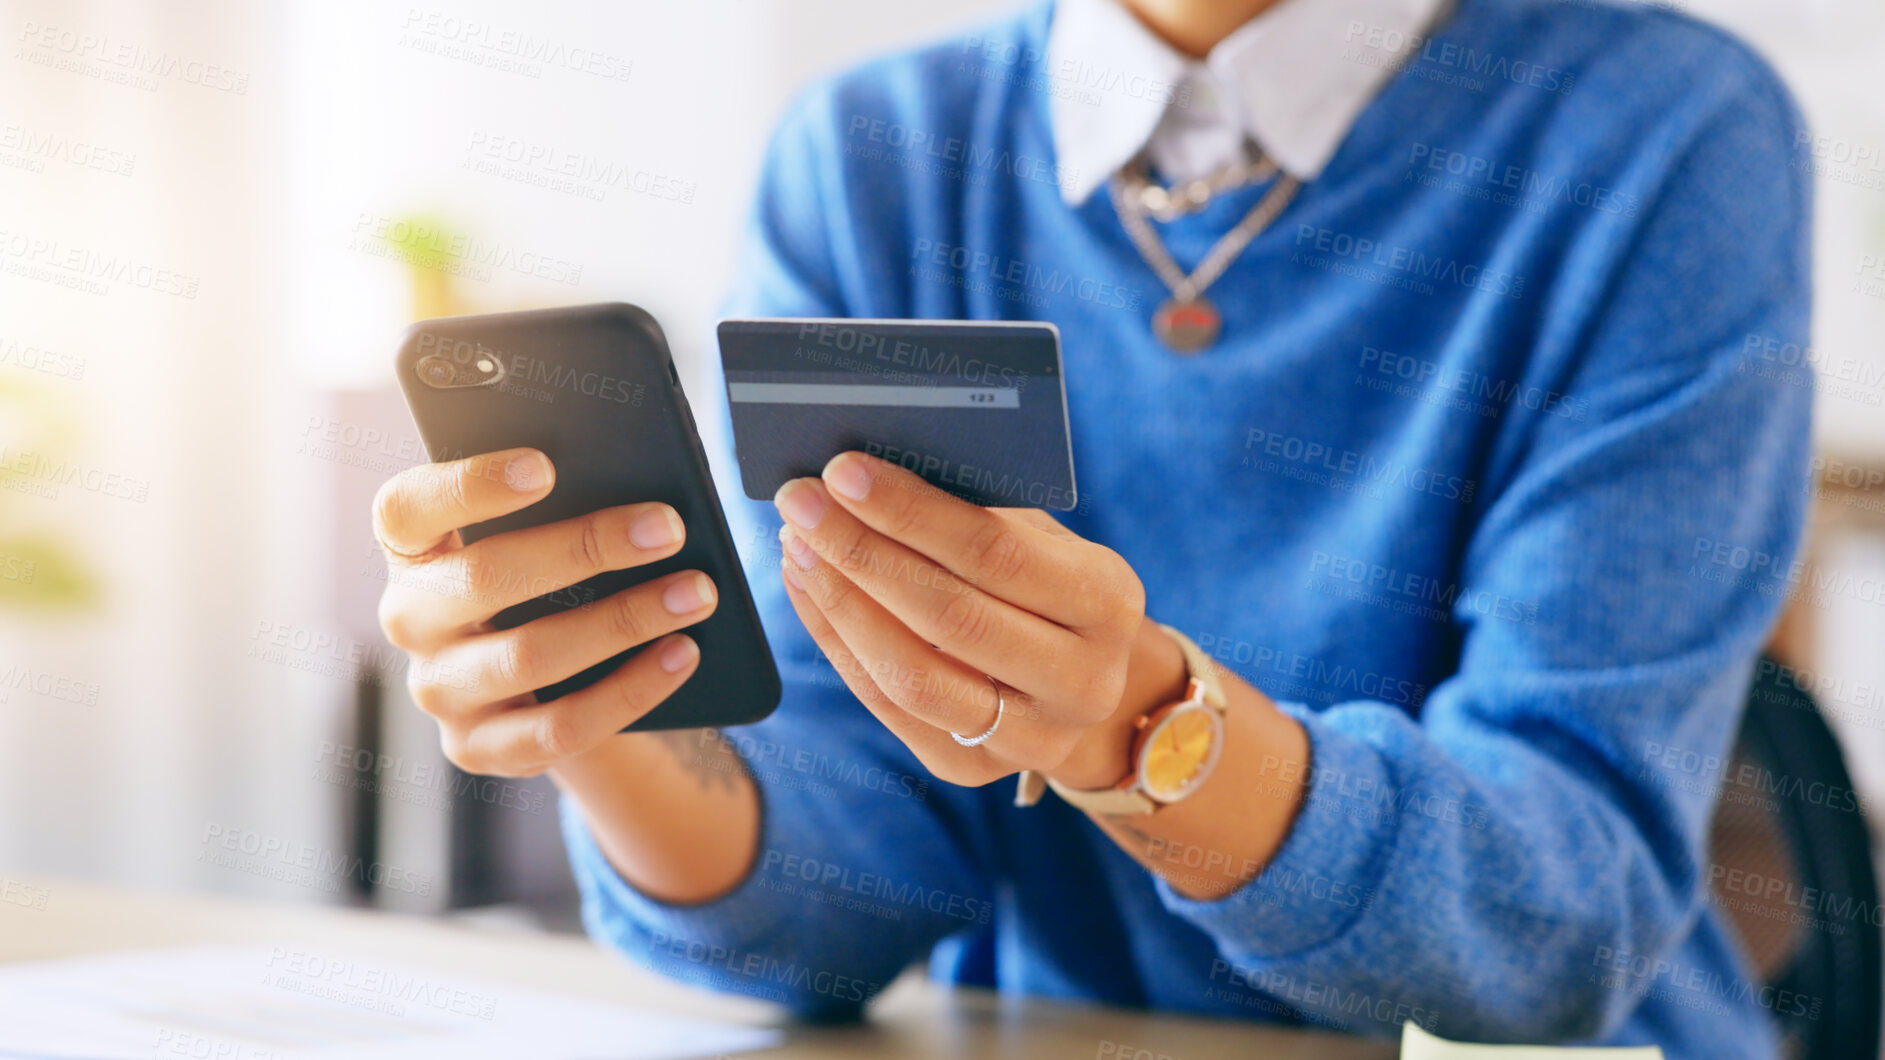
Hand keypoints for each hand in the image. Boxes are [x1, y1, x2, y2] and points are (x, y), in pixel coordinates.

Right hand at [372, 448, 718, 777]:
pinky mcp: (478, 748)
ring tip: (695, 593)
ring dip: (624, 621)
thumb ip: (562, 508)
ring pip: (530, 656)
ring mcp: (438, 691)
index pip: (406, 508)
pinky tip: (682, 654)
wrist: (539, 687)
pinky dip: (631, 690)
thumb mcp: (536, 539)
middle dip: (587, 548)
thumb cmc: (545, 581)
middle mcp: (408, 619)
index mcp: (412, 550)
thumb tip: (638, 500)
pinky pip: (561, 726)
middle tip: (667, 528)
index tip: (545, 466)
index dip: (470, 484)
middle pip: (486, 578)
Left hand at [773, 451, 1163, 788]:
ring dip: (841, 603)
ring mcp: (1030, 738)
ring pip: (912, 676)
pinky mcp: (971, 769)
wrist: (1086, 683)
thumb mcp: (1044, 539)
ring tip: (798, 547)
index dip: (912, 513)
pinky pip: (887, 706)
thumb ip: (980, 510)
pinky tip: (810, 591)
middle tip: (801, 503)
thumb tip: (871, 472)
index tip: (843, 471)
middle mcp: (1081, 680)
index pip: (996, 554)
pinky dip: (837, 643)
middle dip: (861, 552)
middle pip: (949, 617)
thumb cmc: (1049, 585)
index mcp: (1106, 603)